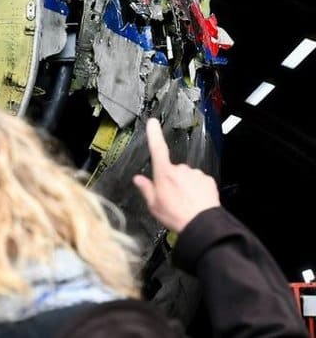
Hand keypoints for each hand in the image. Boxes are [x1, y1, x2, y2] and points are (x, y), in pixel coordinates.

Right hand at [132, 118, 219, 232]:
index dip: (154, 134)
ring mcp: (195, 174)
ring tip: (185, 202)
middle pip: (173, 170)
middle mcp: (180, 170)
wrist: (201, 224)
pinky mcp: (207, 180)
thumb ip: (146, 189)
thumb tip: (138, 179)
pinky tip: (196, 201)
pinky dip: (197, 189)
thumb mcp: (154, 205)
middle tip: (172, 197)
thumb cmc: (176, 216)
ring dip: (186, 185)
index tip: (153, 122)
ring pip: (187, 176)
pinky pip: (199, 181)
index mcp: (164, 173)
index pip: (157, 149)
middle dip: (172, 180)